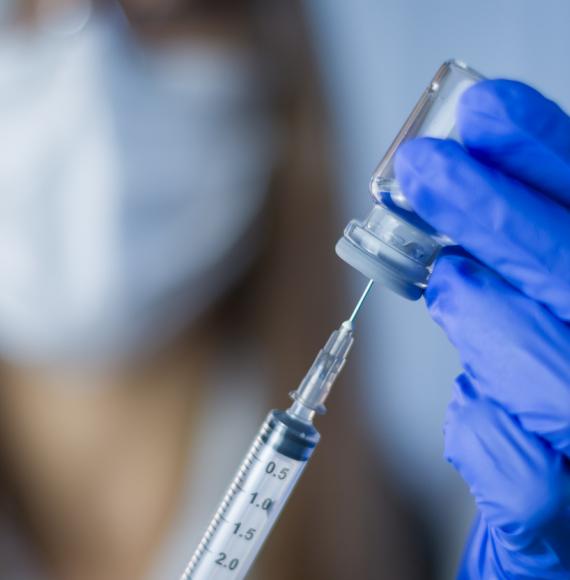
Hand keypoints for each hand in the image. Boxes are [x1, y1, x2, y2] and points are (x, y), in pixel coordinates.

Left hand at [395, 79, 569, 577]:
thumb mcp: (535, 327)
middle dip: (498, 218)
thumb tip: (453, 217)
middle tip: (424, 170)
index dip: (549, 157)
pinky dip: (481, 433)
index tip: (485, 110)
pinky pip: (526, 479)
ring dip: (487, 323)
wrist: (562, 531)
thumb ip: (516, 278)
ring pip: (563, 378)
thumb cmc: (545, 413)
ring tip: (451, 290)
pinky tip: (475, 412)